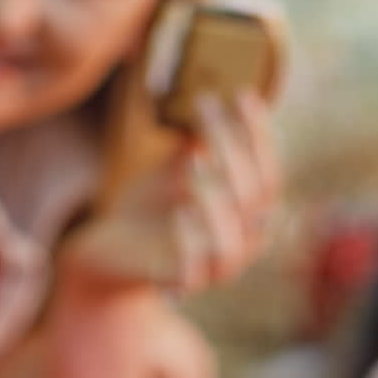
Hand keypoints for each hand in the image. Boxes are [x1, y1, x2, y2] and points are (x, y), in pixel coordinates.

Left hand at [60, 91, 278, 294]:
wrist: (108, 246)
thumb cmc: (151, 202)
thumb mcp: (177, 166)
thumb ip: (201, 142)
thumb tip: (215, 96)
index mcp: (250, 213)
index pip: (269, 173)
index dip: (259, 135)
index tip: (241, 95)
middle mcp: (243, 242)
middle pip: (254, 198)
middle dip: (233, 147)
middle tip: (206, 106)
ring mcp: (215, 267)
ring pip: (233, 240)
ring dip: (218, 199)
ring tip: (194, 162)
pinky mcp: (181, 283)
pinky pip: (195, 269)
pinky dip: (191, 240)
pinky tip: (180, 212)